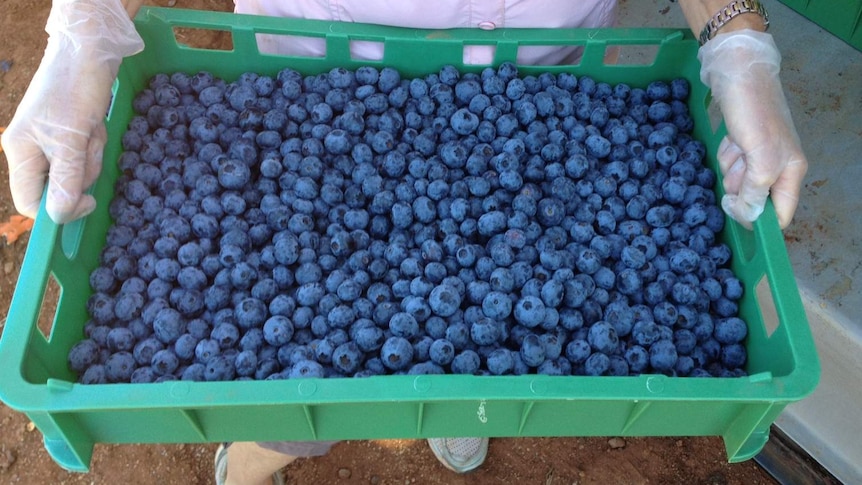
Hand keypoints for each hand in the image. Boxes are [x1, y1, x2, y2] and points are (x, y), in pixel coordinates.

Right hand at [1, 0, 142, 222]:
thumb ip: (67, 178)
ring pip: (78, 172)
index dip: (58, 211)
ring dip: (92, 155)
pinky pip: (87, 155)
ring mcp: (51, 143)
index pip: (31, 203)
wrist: (88, 54)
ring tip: (91, 129)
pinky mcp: (70, 136)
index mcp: (20, 154)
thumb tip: (62, 214)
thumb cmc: (75, 92)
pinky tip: (95, 126)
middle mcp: (31, 152)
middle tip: (86, 144)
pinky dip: (96, 144)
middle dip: (82, 170)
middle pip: (61, 188)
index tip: (87, 202)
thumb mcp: (71, 140)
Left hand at [698, 29, 807, 228]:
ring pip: (737, 181)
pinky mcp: (741, 142)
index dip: (758, 222)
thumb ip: (756, 189)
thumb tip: (748, 217)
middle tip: (737, 163)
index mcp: (790, 171)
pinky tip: (729, 137)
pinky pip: (728, 163)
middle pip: (753, 198)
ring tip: (735, 143)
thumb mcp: (760, 155)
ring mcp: (758, 153)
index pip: (779, 214)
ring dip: (729, 168)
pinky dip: (724, 154)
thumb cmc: (753, 111)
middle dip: (738, 187)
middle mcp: (777, 165)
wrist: (737, 70)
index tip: (735, 221)